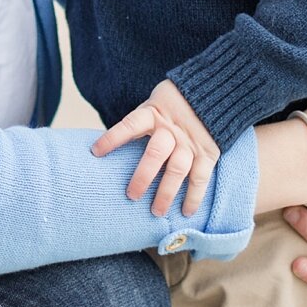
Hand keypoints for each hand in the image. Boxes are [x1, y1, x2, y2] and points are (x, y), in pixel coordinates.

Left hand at [91, 80, 222, 216]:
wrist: (211, 95)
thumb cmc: (171, 106)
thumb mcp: (153, 105)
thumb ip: (138, 124)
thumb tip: (106, 147)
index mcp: (153, 113)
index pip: (130, 125)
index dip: (112, 138)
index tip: (95, 151)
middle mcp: (171, 129)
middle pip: (155, 153)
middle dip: (142, 177)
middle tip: (131, 196)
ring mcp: (190, 142)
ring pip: (177, 169)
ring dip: (166, 193)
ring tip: (156, 211)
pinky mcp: (207, 153)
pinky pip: (200, 177)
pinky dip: (194, 196)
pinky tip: (186, 212)